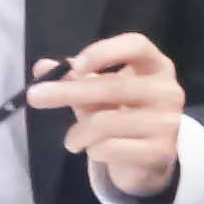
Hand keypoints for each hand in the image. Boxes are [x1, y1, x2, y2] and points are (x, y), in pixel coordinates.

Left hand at [33, 33, 187, 203]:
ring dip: (78, 133)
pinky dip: (94, 151)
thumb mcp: (99, 91)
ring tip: (71, 141)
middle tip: (35, 97)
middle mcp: (168, 91)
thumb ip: (74, 77)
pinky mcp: (161, 151)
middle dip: (69, 92)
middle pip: (114, 86)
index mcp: (157, 66)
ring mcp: (168, 122)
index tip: (76, 66)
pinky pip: (112, 148)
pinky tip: (94, 151)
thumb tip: (41, 68)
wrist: (149, 158)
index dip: (105, 52)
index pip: (136, 45)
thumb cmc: (123, 114)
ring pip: (108, 123)